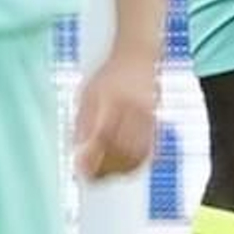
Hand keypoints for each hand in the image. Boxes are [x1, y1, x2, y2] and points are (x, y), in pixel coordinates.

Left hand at [73, 49, 157, 180]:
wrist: (139, 56)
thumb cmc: (110, 75)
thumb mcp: (88, 93)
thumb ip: (83, 121)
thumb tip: (77, 149)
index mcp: (111, 100)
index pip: (102, 137)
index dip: (92, 158)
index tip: (82, 172)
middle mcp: (132, 108)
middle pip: (121, 149)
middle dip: (106, 168)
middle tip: (93, 178)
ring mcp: (146, 115)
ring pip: (137, 152)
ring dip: (122, 169)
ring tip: (107, 175)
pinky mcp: (155, 120)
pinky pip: (149, 148)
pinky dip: (138, 162)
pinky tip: (126, 168)